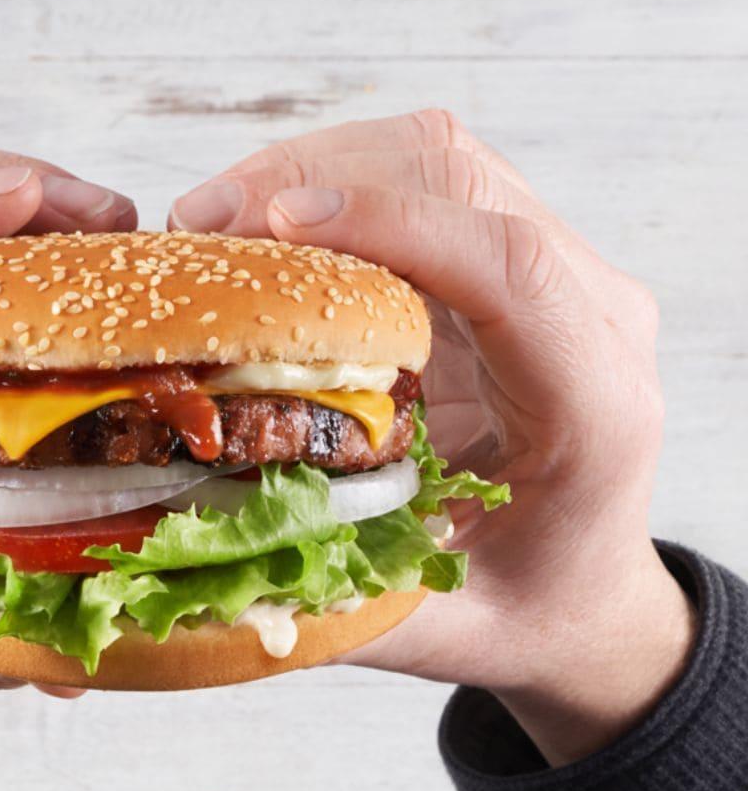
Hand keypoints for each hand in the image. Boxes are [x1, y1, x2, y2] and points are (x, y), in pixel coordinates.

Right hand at [170, 110, 695, 765]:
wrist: (585, 588)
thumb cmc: (527, 607)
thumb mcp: (441, 631)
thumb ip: (333, 601)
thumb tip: (195, 553)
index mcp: (596, 405)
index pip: (511, 267)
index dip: (396, 224)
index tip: (280, 223)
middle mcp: (591, 316)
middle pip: (460, 179)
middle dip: (316, 178)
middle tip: (198, 226)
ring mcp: (553, 275)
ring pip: (434, 159)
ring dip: (311, 169)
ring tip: (213, 223)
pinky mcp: (504, 261)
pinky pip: (420, 181)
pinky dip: (329, 185)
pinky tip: (260, 230)